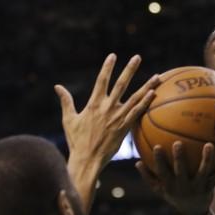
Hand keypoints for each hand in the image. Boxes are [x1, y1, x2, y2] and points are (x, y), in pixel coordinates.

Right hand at [56, 53, 159, 172]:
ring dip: (146, 86)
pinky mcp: (125, 128)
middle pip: (121, 84)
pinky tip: (154, 94)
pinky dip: (145, 103)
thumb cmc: (76, 141)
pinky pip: (137, 113)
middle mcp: (107, 108)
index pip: (101, 80)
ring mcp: (118, 117)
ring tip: (157, 76)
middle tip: (137, 57)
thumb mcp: (69, 119)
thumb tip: (57, 86)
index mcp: (93, 104)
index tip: (113, 55)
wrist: (87, 159)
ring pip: (135, 98)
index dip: (107, 67)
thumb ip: (66, 101)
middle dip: (129, 69)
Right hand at [136, 141, 214, 214]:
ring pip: (203, 172)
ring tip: (209, 145)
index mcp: (170, 186)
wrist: (192, 214)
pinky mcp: (210, 188)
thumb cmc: (173, 196)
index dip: (159, 160)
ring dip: (206, 158)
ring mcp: (198, 187)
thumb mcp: (158, 190)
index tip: (158, 147)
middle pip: (181, 171)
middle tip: (178, 142)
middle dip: (179, 158)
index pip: (162, 172)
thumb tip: (136, 162)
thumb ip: (148, 176)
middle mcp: (183, 186)